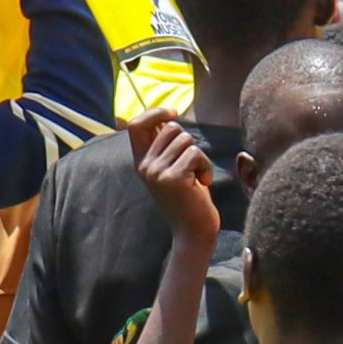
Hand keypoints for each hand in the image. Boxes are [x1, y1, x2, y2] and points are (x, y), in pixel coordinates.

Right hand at [125, 106, 221, 256]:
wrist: (194, 231)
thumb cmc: (188, 197)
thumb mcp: (171, 168)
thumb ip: (165, 146)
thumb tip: (166, 116)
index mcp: (141, 161)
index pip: (136, 124)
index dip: (154, 112)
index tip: (173, 112)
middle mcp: (145, 165)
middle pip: (171, 127)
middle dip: (188, 142)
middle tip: (191, 165)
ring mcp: (156, 172)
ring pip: (186, 140)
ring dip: (200, 157)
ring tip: (197, 176)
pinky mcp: (173, 178)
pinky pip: (195, 154)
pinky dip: (206, 166)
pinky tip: (203, 183)